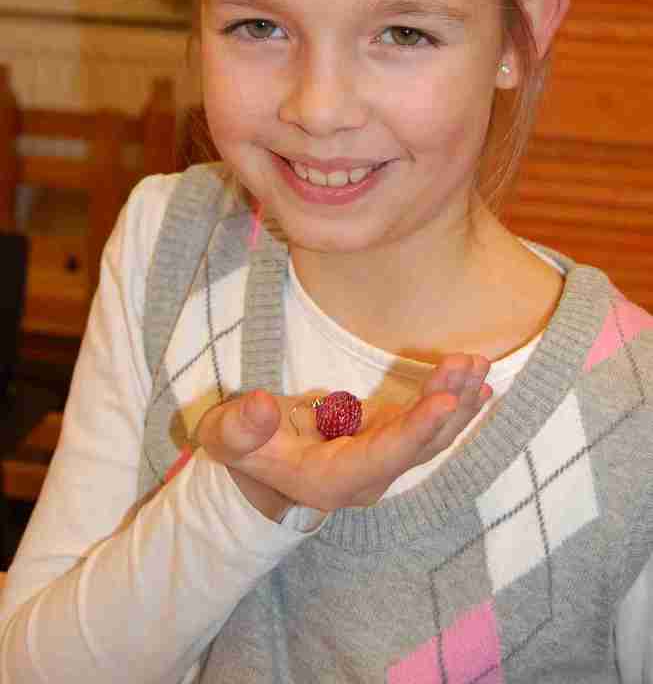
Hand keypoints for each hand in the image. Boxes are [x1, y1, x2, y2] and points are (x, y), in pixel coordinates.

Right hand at [196, 353, 490, 520]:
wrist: (257, 465)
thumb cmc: (242, 448)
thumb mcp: (226, 437)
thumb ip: (240, 426)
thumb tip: (260, 404)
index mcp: (331, 479)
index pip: (382, 458)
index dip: (415, 432)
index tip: (445, 403)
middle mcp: (366, 476)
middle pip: (418, 446)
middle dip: (447, 406)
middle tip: (467, 364)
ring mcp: (381, 460)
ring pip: (429, 436)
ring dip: (457, 401)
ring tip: (477, 363)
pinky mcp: (387, 439)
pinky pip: (427, 425)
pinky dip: (453, 403)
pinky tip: (478, 384)